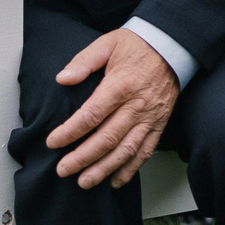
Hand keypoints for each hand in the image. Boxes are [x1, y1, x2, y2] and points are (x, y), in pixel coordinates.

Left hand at [44, 28, 179, 187]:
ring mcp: (149, 118)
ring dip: (104, 169)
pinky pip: (145, 152)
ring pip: (125, 150)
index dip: (70, 132)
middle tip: (63, 170)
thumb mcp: (107, 44)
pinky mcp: (159, 125)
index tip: (53, 142)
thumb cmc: (137, 46)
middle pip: (106, 138)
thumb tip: (63, 79)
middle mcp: (136, 106)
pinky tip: (115, 180)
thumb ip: (84, 61)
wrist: (172, 47)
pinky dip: (130, 169)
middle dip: (82, 157)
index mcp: (120, 85)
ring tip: (85, 181)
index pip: (91, 115)